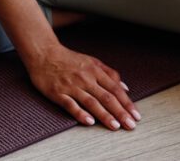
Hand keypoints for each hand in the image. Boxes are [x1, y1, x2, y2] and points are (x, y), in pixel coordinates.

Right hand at [25, 43, 140, 130]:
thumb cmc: (69, 59)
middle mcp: (86, 78)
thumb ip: (109, 73)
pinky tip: (89, 122)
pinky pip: (71, 105)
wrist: (44, 54)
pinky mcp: (58, 93)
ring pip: (91, 102)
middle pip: (106, 97)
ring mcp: (72, 86)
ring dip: (104, 115)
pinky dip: (80, 113)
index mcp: (95, 71)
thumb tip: (125, 88)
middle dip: (120, 112)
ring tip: (114, 126)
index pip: (115, 89)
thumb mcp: (92, 61)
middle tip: (130, 125)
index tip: (135, 115)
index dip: (127, 103)